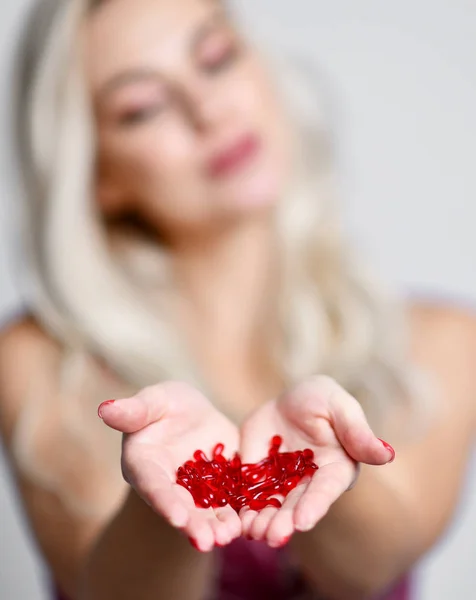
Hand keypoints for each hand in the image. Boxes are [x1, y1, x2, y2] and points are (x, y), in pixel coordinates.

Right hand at [98, 381, 240, 551]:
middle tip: (207, 541)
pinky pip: (226, 507)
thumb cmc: (166, 405)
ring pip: (203, 513)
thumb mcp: (155, 400)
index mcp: (143, 464)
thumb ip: (134, 410)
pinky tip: (245, 527)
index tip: (178, 518)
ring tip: (228, 537)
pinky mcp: (218, 492)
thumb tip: (104, 408)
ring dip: (215, 527)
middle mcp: (165, 485)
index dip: (164, 501)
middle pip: (178, 507)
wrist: (193, 416)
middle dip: (192, 525)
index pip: (152, 484)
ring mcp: (192, 493)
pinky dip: (234, 517)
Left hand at [239, 376, 394, 546]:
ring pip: (272, 506)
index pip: (325, 490)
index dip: (315, 506)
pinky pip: (250, 495)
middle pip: (297, 505)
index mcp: (335, 468)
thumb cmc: (321, 399)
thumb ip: (358, 432)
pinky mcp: (258, 477)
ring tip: (251, 532)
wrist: (288, 398)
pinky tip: (234, 520)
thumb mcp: (339, 406)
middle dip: (284, 522)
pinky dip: (243, 508)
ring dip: (263, 522)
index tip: (302, 521)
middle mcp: (309, 483)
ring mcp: (282, 483)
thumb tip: (388, 455)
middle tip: (271, 537)